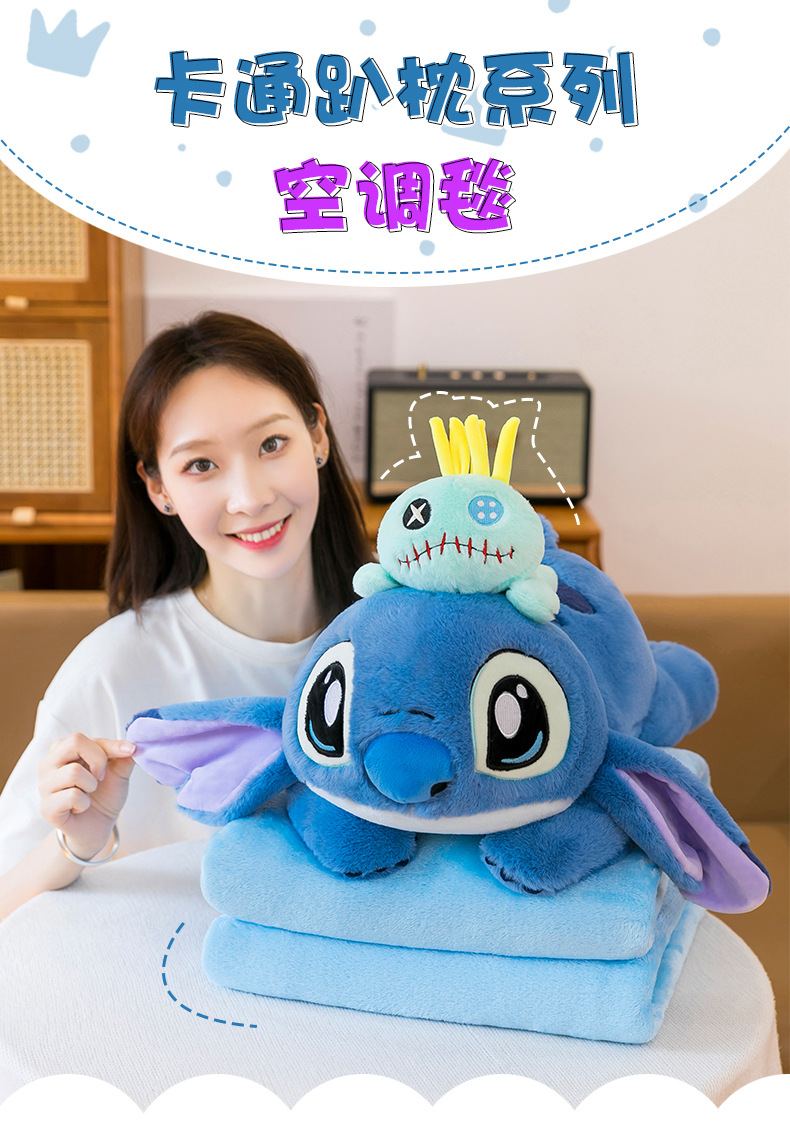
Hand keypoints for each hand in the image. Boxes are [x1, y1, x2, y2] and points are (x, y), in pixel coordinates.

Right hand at [39, 734, 135, 860]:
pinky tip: (81, 807)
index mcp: (62, 750)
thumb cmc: (104, 794)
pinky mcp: (47, 808)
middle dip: (98, 759)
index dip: (109, 745)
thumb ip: (124, 756)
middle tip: (101, 776)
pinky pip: (71, 797)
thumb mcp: (118, 771)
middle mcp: (48, 764)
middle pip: (74, 742)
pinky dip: (84, 803)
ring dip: (91, 785)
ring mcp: (44, 786)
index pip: (81, 737)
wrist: (98, 825)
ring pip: (73, 772)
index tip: (129, 752)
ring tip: (88, 793)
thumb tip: (133, 745)